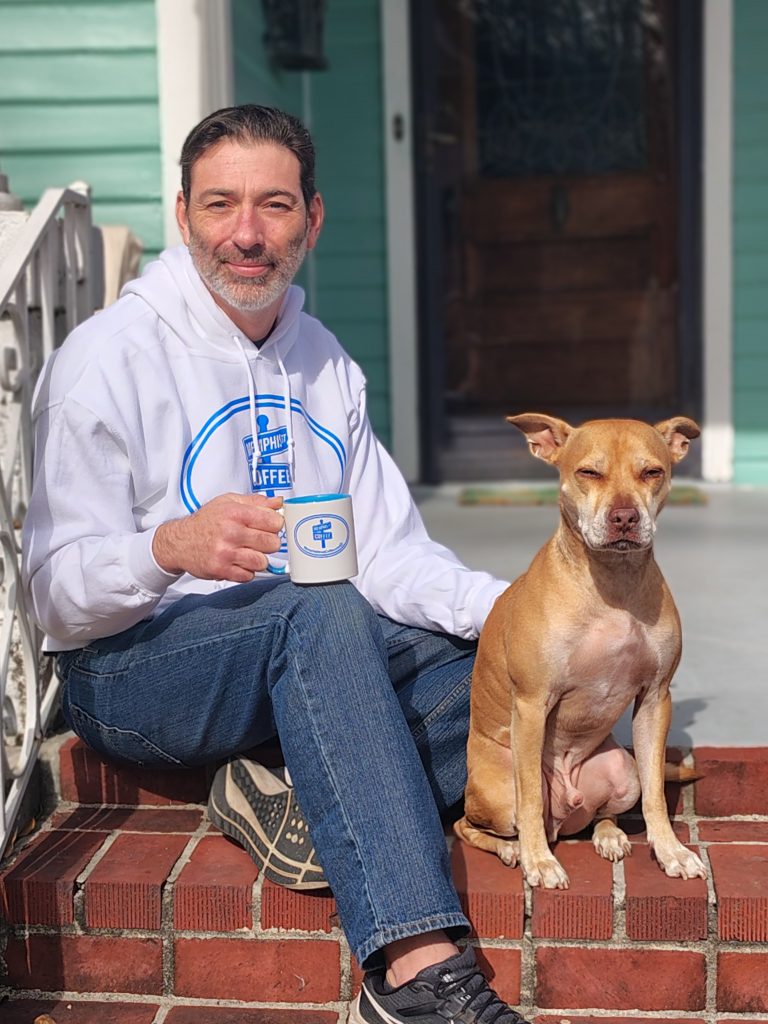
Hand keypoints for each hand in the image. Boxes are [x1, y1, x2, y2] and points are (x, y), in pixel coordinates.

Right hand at [152, 493, 283, 580]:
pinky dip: (246, 571)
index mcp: (235, 513)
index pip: (274, 521)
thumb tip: (279, 502)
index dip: (276, 525)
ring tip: (249, 552)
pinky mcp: (221, 570)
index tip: (271, 526)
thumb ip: (256, 501)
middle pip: (272, 543)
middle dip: (270, 543)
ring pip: (262, 562)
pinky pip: (248, 576)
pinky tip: (238, 562)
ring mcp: (226, 553)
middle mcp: (230, 532)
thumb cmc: (206, 521)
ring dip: (259, 559)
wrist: (179, 541)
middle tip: (260, 541)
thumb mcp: (229, 502)